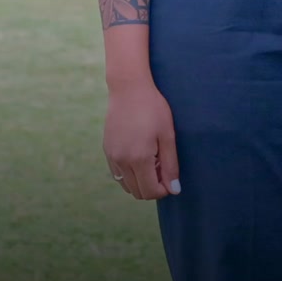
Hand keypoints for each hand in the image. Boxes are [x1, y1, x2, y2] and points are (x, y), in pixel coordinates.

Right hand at [103, 80, 180, 199]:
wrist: (128, 88)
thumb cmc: (153, 108)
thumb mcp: (167, 135)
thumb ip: (170, 165)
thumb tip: (174, 190)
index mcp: (139, 159)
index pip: (150, 191)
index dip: (163, 190)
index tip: (171, 179)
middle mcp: (122, 161)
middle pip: (138, 192)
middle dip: (152, 187)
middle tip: (163, 168)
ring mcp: (112, 156)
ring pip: (126, 185)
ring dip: (140, 181)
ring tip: (152, 161)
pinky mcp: (107, 150)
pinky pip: (118, 174)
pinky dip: (129, 173)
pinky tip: (139, 155)